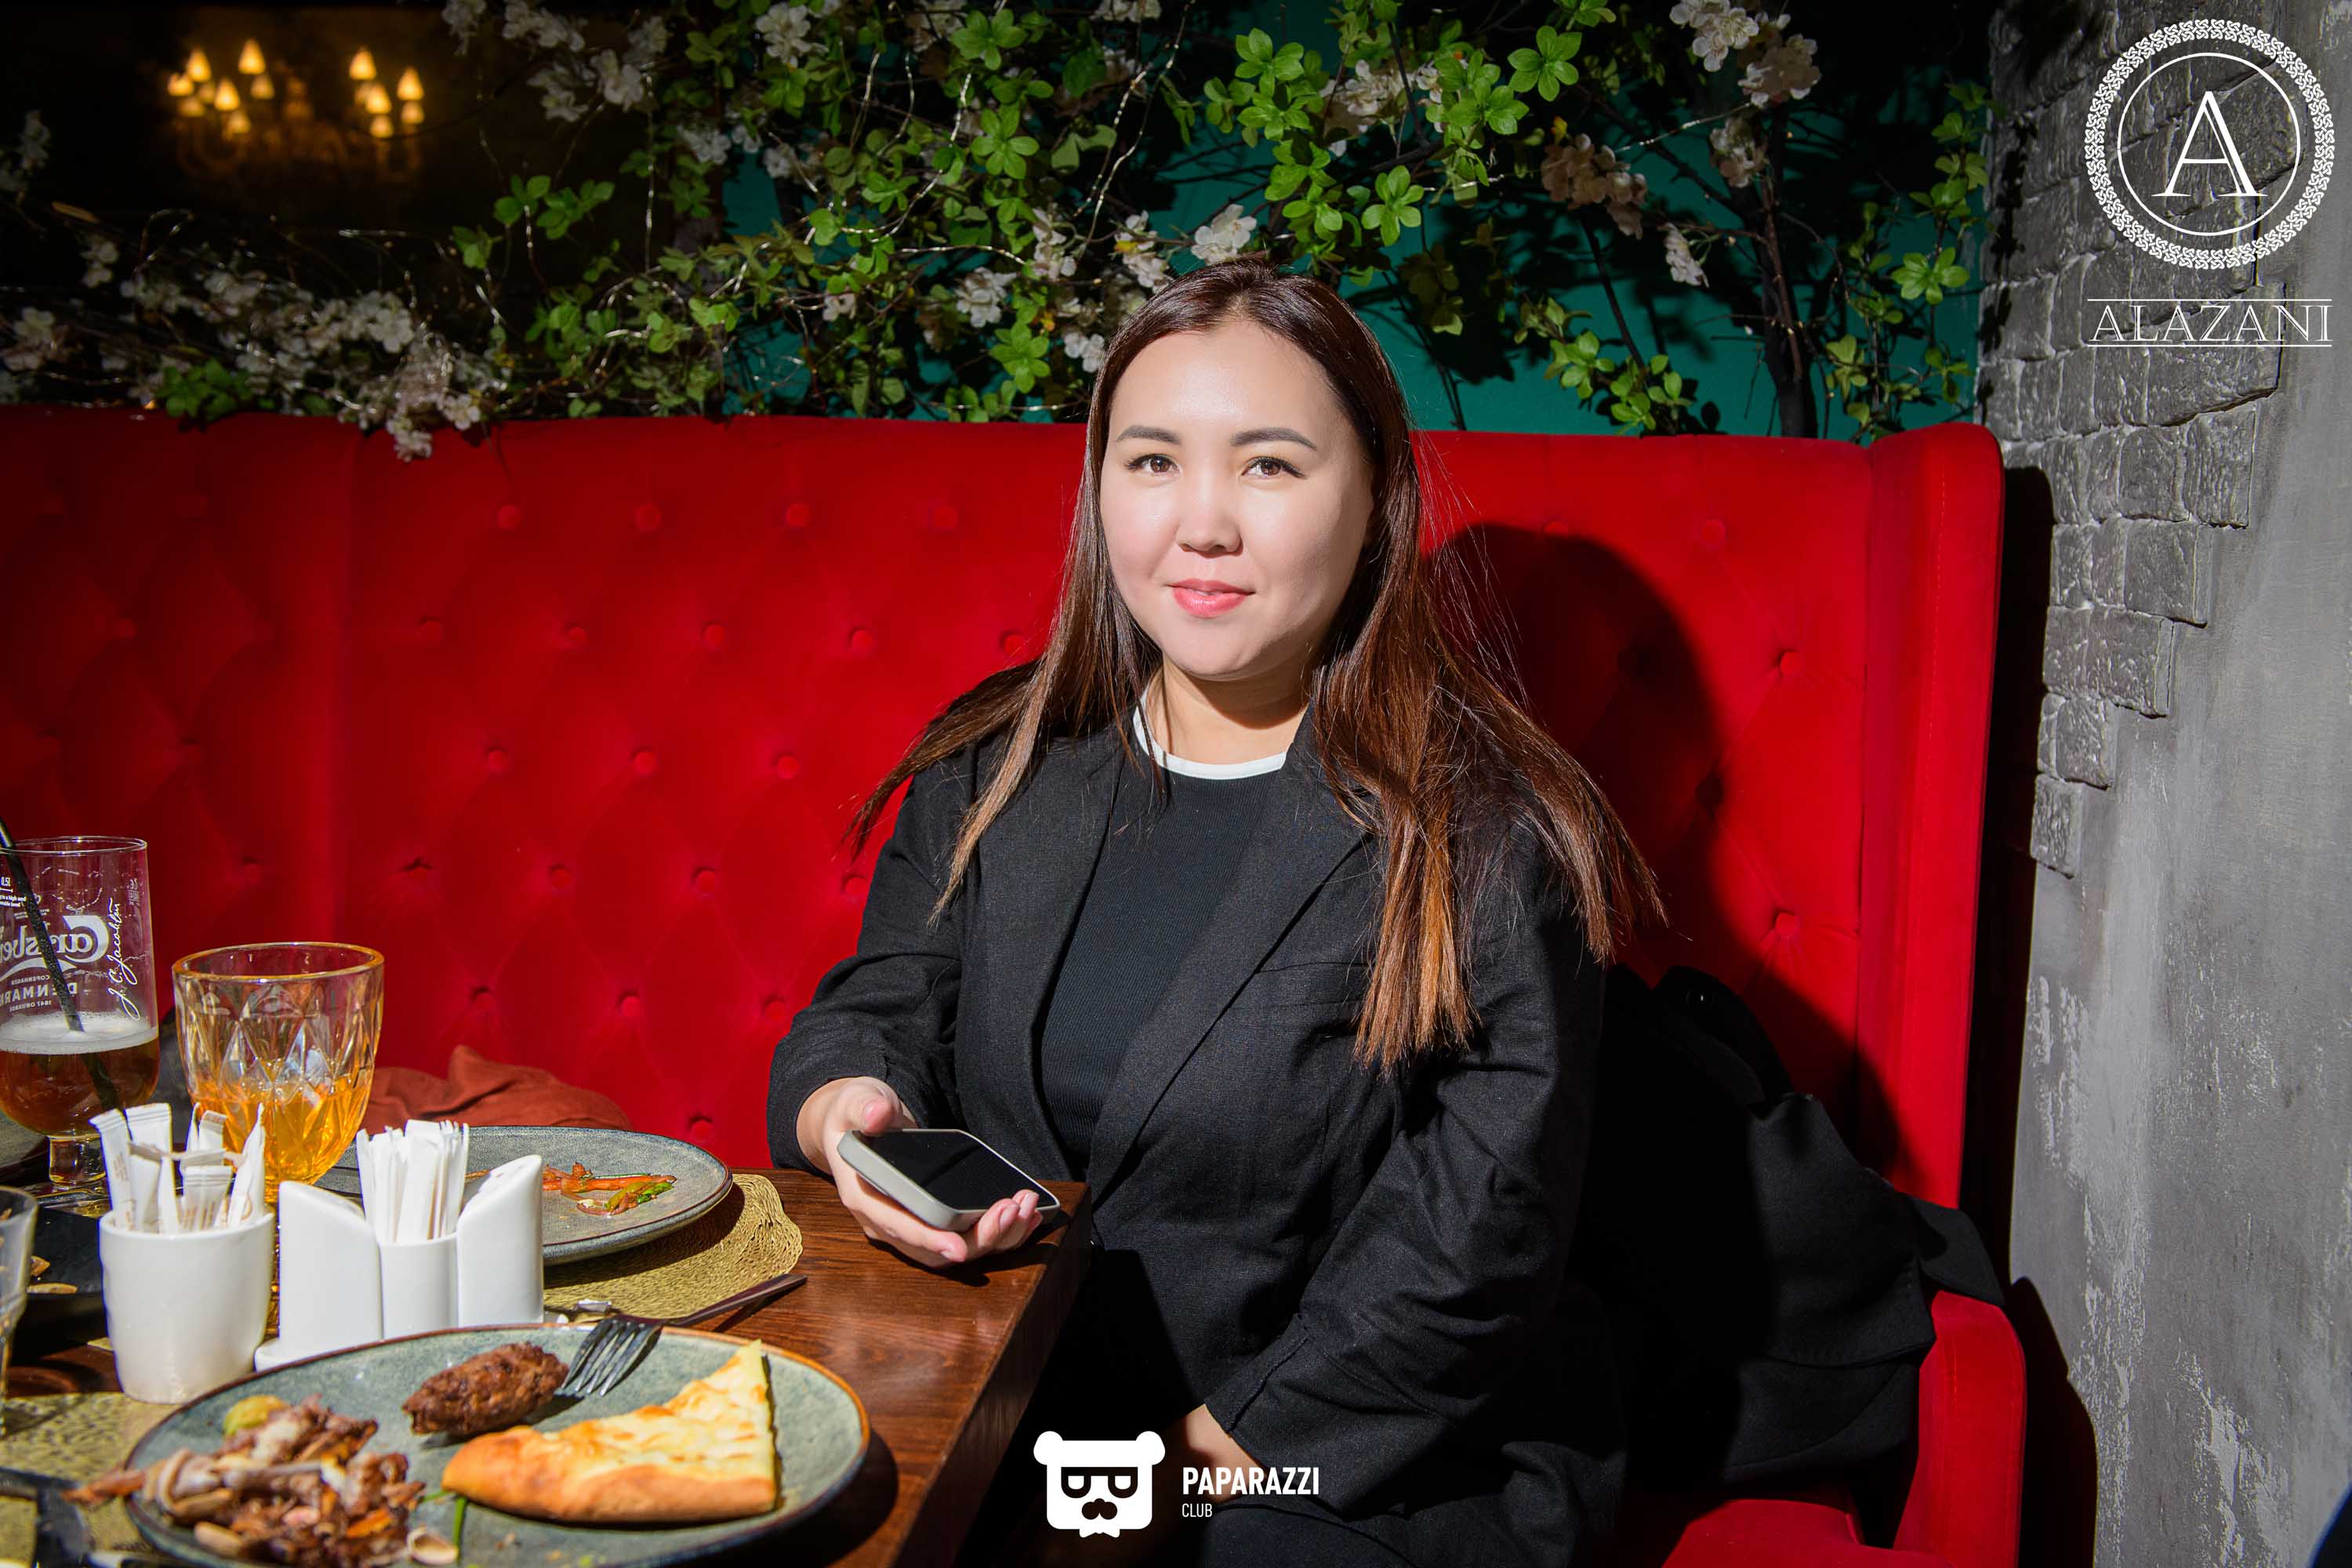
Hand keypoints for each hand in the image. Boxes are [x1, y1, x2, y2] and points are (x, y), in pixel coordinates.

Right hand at [801, 1076, 1047, 1269]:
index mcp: (864, 1197)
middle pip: (934, 1249)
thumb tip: (877, 1113)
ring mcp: (910, 1225)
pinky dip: (998, 1234)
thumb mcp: (856, 1102)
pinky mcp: (931, 1220)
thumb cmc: (856, 1115)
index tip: (960, 1248)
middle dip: (978, 1237)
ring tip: (1025, 1208)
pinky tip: (1025, 1218)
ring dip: (995, 1236)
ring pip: (955, 1248)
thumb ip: (865, 1107)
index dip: (929, 1240)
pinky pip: (965, 1238)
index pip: (898, 1227)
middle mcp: (886, 1221)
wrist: (857, 1125)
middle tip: (1012, 1209)